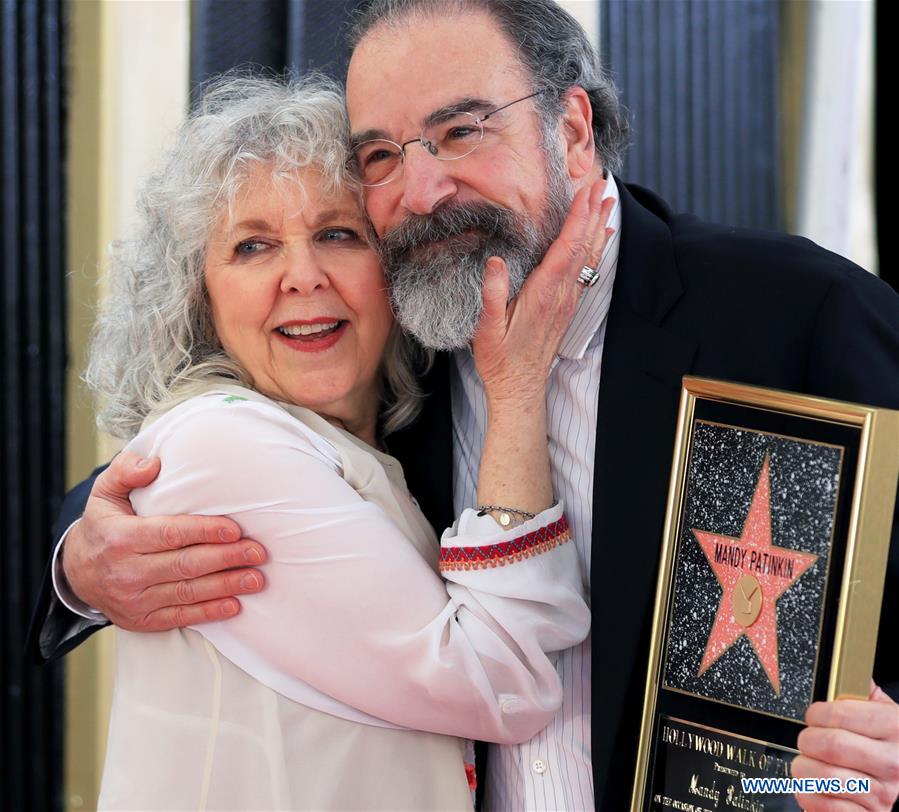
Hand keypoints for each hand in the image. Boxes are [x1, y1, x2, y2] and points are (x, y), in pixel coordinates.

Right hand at [62, 451, 266, 630]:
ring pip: (187, 593)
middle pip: (185, 564)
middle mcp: (127, 571)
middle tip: (258, 552)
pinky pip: (180, 616)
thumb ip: (125, 471)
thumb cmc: (104, 525)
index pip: (170, 533)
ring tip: (256, 579)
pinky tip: (235, 605)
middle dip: (226, 558)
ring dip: (226, 586)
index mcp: (120, 537)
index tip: (235, 529)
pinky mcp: (142, 620)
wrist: (76, 572)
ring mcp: (134, 599)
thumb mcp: (104, 493)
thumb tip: (153, 464)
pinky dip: (209, 612)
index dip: (205, 531)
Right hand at [472, 177, 614, 405]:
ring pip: (588, 257)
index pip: (566, 248)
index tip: (585, 192)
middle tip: (602, 184)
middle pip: (583, 246)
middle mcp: (561, 294)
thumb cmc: (500, 360)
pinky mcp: (567, 307)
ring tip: (608, 202)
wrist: (520, 388)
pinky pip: (586, 271)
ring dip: (598, 228)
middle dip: (593, 213)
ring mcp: (567, 301)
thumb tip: (495, 261)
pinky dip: (595, 249)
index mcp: (543, 294)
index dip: (577, 218)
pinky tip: (600, 239)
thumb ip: (492, 295)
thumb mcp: (486, 329)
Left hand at [793, 682, 898, 809]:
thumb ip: (864, 692)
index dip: (817, 713)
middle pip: (830, 746)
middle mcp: (892, 763)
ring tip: (807, 763)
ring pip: (825, 778)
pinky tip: (814, 787)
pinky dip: (810, 796)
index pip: (840, 715)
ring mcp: (883, 794)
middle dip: (808, 740)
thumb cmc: (887, 742)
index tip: (813, 716)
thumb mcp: (884, 711)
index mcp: (894, 728)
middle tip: (808, 740)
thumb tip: (848, 667)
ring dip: (804, 768)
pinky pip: (826, 808)